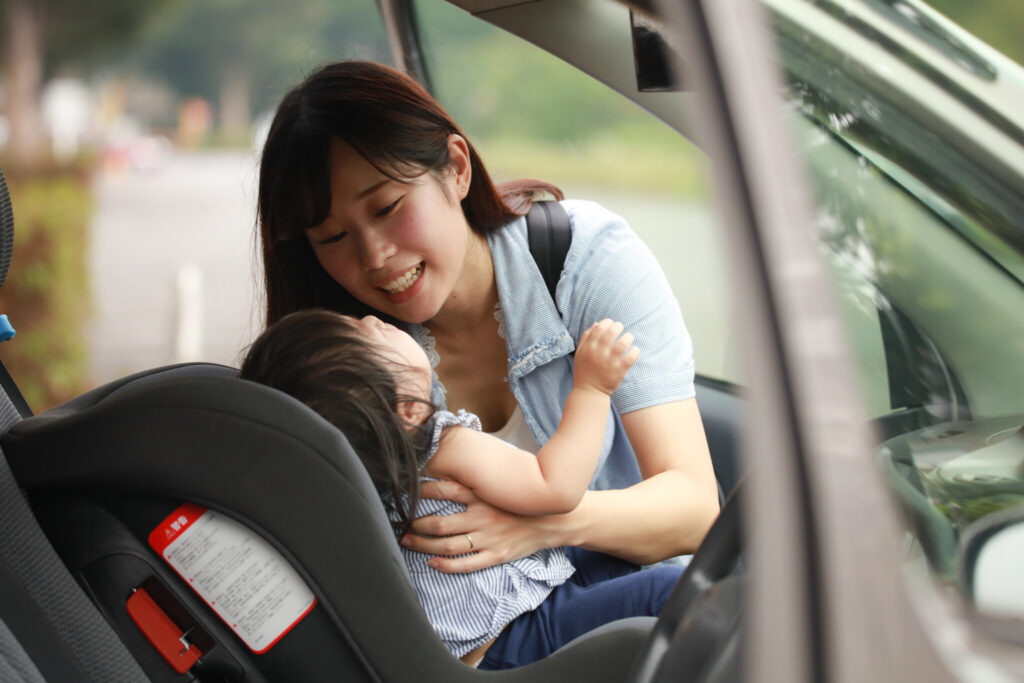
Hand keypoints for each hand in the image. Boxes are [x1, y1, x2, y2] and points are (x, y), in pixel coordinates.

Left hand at [399, 480, 555, 572]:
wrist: (556, 519)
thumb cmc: (523, 498)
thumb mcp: (501, 481)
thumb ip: (478, 476)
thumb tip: (453, 463)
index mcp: (483, 495)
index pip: (444, 490)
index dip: (420, 490)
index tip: (403, 491)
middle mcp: (483, 516)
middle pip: (439, 523)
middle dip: (415, 525)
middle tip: (399, 523)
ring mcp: (489, 538)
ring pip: (447, 546)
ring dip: (423, 545)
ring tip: (407, 541)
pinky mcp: (496, 555)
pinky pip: (466, 564)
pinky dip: (446, 566)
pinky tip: (432, 563)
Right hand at [572, 319, 639, 394]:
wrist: (589, 392)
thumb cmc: (584, 370)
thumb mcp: (580, 353)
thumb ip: (586, 337)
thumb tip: (597, 323)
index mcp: (589, 347)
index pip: (599, 328)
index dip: (607, 322)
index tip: (611, 324)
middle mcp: (598, 353)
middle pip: (611, 332)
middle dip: (619, 326)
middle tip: (621, 328)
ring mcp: (609, 362)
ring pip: (623, 343)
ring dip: (628, 337)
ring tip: (629, 338)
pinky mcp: (619, 371)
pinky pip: (631, 357)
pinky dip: (635, 351)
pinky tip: (634, 350)